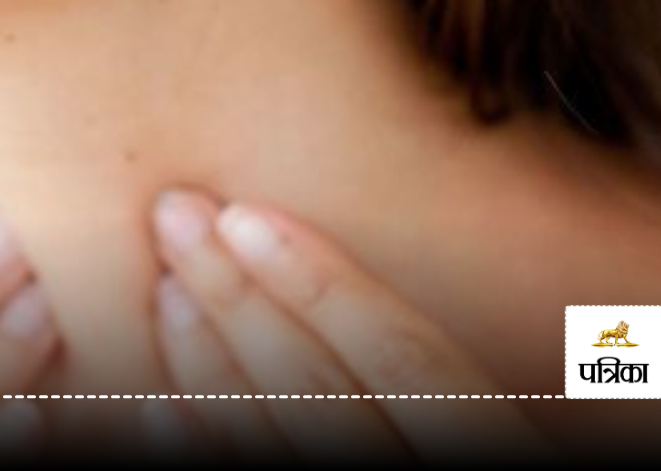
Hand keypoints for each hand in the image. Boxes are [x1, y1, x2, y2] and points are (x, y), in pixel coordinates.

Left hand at [150, 188, 559, 464]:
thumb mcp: (484, 426)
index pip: (411, 360)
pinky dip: (207, 457)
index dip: (327, 284)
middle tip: (176, 219)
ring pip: (285, 444)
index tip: (247, 214)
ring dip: (211, 365)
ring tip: (164, 288)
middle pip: (328, 392)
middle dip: (241, 299)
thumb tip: (316, 278)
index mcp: (500, 451)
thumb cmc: (466, 445)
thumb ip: (429, 380)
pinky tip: (161, 413)